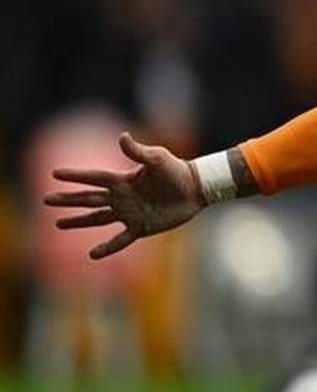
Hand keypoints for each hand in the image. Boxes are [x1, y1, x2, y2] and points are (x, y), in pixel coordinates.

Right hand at [43, 132, 204, 258]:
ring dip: (78, 221)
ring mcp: (129, 213)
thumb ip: (138, 151)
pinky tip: (92, 254)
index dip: (75, 176)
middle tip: (46, 199)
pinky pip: (120, 240)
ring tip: (58, 224)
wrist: (195, 189)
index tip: (54, 174)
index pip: (94, 177)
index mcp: (123, 180)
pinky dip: (107, 247)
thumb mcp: (158, 158)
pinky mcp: (141, 227)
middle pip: (89, 199)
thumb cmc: (177, 171)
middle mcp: (122, 197)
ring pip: (97, 219)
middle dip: (68, 200)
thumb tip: (122, 136)